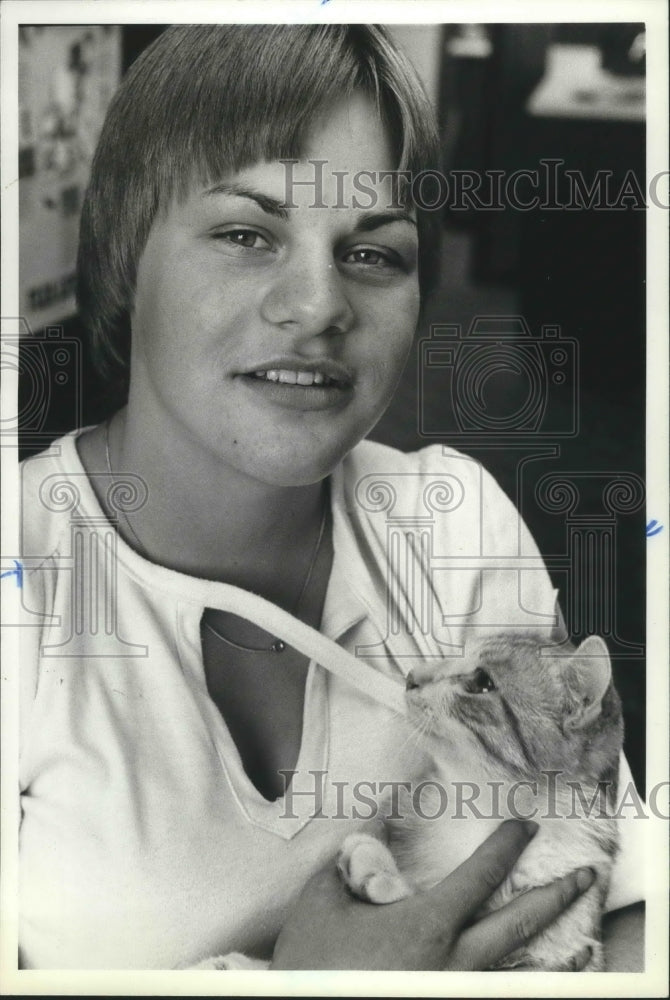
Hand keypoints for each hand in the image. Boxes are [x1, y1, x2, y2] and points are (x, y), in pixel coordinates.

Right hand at [271, 819, 594, 969]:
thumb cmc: (315, 966)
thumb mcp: (322, 902)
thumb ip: (352, 861)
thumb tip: (371, 826)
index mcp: (429, 926)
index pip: (481, 876)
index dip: (506, 846)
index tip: (523, 825)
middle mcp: (454, 962)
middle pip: (520, 925)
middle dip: (556, 895)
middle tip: (583, 874)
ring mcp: (453, 990)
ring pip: (513, 963)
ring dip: (543, 936)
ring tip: (564, 916)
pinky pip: (492, 986)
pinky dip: (516, 971)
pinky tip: (523, 962)